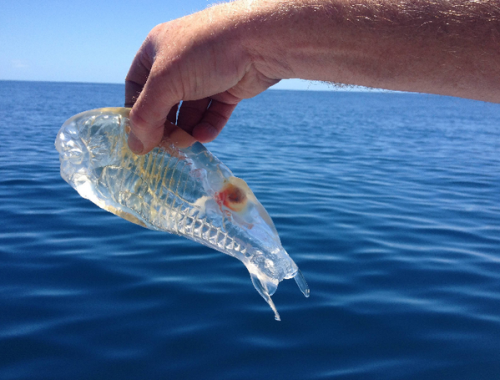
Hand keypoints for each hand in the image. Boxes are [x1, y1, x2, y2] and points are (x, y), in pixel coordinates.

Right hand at [125, 2, 279, 153]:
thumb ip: (146, 116)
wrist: (258, 41)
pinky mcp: (228, 89)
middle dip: (164, 126)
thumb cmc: (204, 52)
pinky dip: (208, 127)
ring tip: (188, 143)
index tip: (139, 137)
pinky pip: (213, 114)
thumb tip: (136, 148)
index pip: (136, 87)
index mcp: (156, 51)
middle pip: (164, 104)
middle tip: (165, 147)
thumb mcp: (164, 82)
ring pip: (190, 113)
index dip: (136, 112)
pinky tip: (205, 136)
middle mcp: (179, 63)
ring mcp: (205, 76)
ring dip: (187, 130)